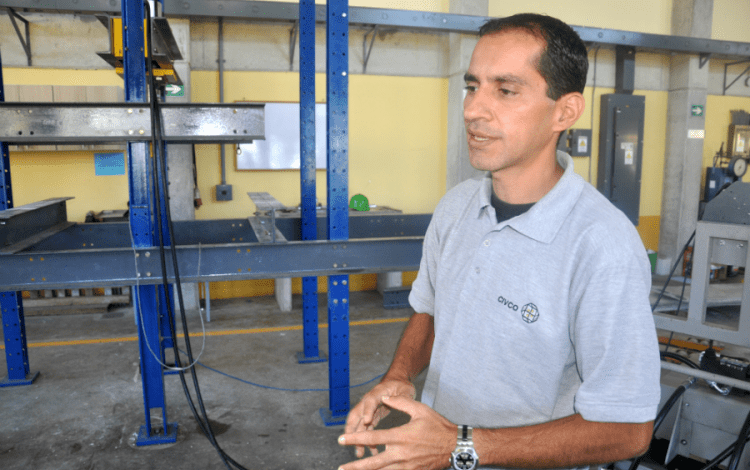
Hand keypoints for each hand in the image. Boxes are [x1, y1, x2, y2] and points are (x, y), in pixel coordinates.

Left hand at [339, 395, 454, 469]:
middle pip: (373, 463)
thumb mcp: (420, 409)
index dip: (355, 439)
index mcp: (400, 436)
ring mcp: (407, 466)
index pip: (372, 438)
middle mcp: (401, 454)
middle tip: (341, 467)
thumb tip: (385, 398)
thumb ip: (400, 403)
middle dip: (355, 466)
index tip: (341, 440)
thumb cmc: (438, 426)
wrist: (455, 446)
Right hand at [344, 378, 416, 457]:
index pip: (370, 401)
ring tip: (360, 453)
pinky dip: (366, 439)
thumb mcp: (404, 389)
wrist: (398, 383)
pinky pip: (366, 429)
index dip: (367, 410)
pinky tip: (371, 450)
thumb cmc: (401, 385)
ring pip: (359, 424)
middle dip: (352, 428)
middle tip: (352, 441)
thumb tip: (394, 400)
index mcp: (377, 392)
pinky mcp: (372, 416)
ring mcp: (369, 409)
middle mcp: (369, 401)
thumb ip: (401, 396)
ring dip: (357, 438)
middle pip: (356, 414)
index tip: (366, 421)